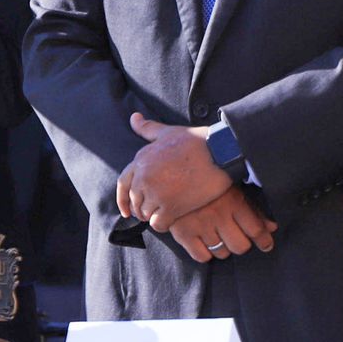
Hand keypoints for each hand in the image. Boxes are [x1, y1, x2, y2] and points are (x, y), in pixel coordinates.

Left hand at [116, 113, 230, 231]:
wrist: (219, 152)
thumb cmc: (195, 141)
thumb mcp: (167, 131)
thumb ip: (148, 129)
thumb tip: (133, 117)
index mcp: (141, 160)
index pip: (123, 184)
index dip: (123, 199)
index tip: (127, 210)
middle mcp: (144, 177)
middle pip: (134, 201)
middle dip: (140, 208)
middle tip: (150, 213)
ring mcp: (156, 193)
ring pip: (145, 213)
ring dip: (152, 216)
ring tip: (163, 215)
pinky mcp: (172, 206)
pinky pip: (158, 223)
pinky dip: (162, 224)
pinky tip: (170, 221)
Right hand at [166, 186, 277, 262]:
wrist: (170, 173)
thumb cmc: (206, 181)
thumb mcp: (231, 189)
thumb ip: (253, 210)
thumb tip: (272, 228)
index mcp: (232, 200)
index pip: (256, 229)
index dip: (264, 240)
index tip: (265, 244)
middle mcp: (218, 214)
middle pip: (240, 246)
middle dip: (240, 243)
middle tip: (235, 236)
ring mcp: (199, 225)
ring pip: (222, 252)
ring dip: (222, 247)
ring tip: (216, 235)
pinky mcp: (183, 233)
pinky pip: (202, 256)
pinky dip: (205, 253)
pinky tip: (203, 241)